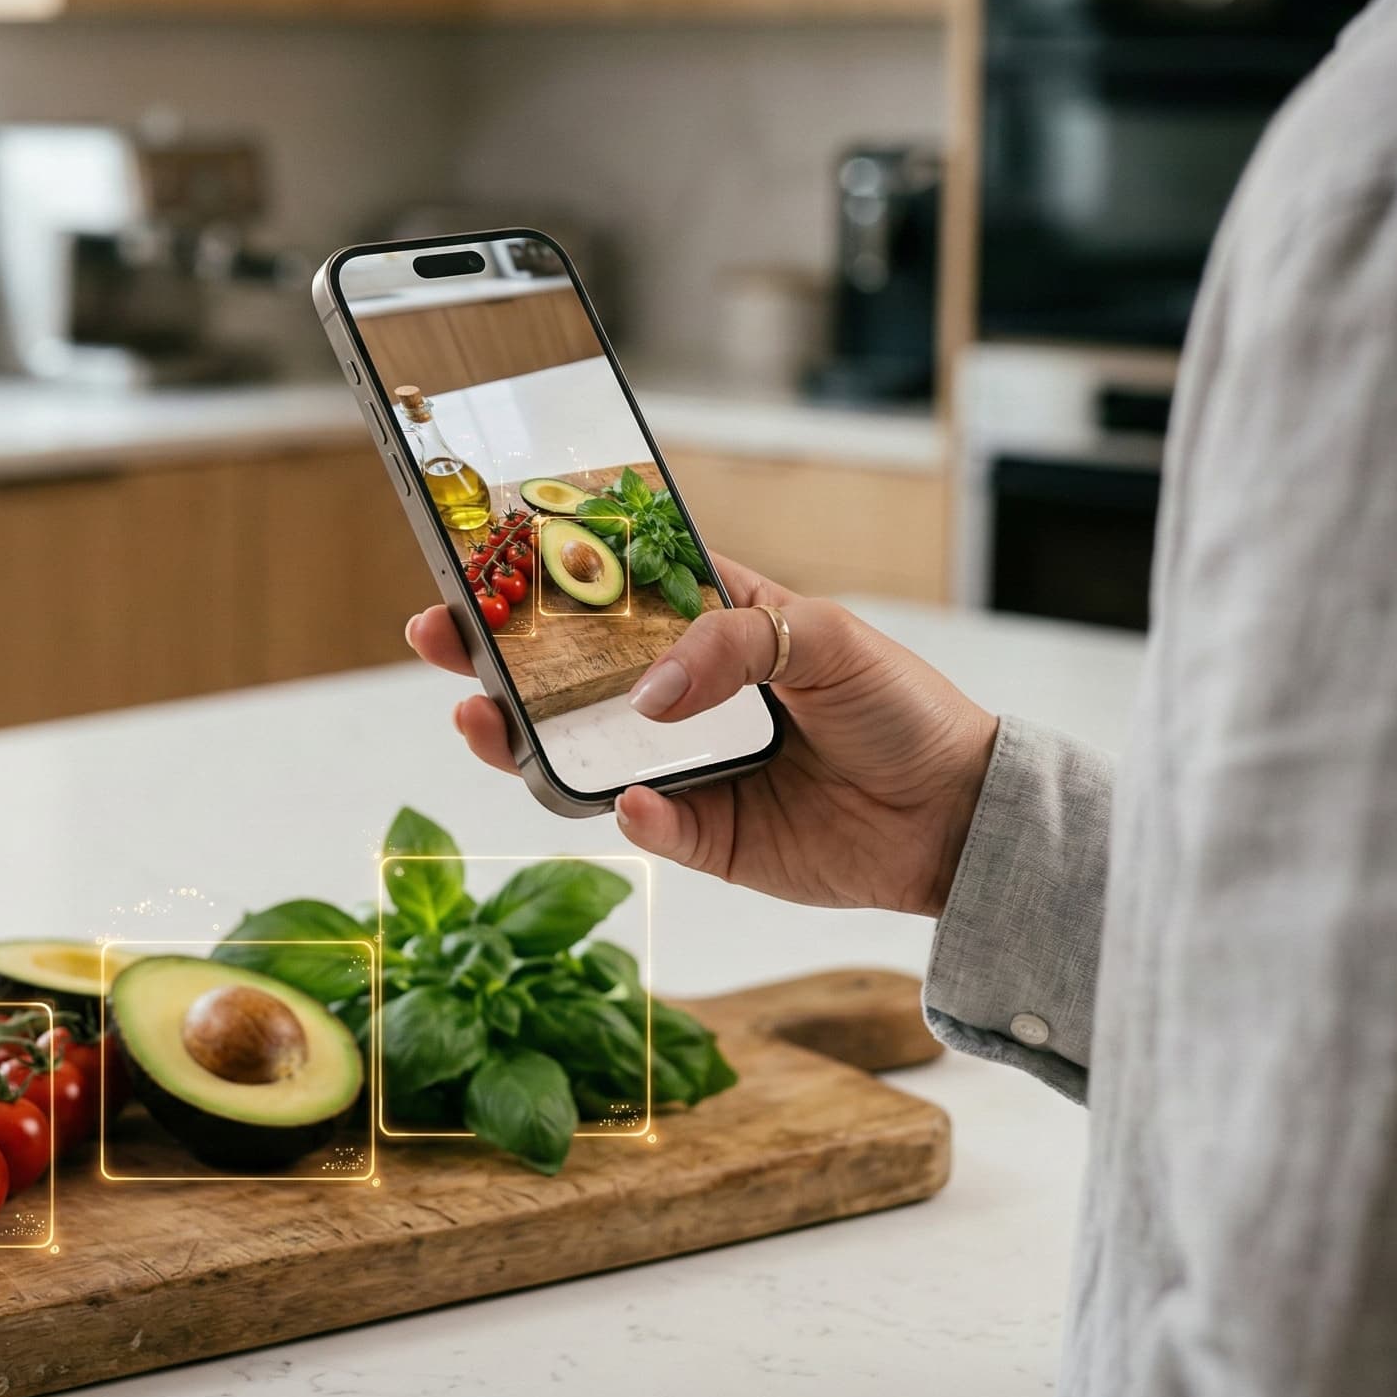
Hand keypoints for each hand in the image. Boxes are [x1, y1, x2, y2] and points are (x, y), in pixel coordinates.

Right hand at [403, 556, 998, 917]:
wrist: (958, 816)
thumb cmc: (900, 706)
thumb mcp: (824, 638)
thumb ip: (731, 645)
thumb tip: (650, 692)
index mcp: (710, 624)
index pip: (612, 591)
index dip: (544, 574)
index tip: (480, 558)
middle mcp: (683, 695)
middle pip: (568, 673)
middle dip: (495, 655)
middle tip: (438, 637)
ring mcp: (686, 766)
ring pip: (580, 752)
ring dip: (524, 739)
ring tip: (484, 719)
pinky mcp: (704, 837)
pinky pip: (646, 826)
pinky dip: (631, 814)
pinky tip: (629, 796)